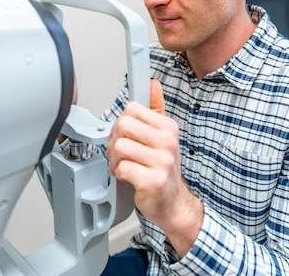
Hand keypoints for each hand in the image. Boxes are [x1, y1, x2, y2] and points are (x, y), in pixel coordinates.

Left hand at [106, 79, 202, 255]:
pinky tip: (128, 177)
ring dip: (115, 160)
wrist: (174, 203)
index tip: (126, 135)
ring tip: (124, 165)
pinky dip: (119, 174)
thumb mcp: (163, 137)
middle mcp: (168, 142)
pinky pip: (122, 168)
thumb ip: (156, 109)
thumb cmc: (164, 170)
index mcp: (168, 128)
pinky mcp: (153, 181)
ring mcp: (162, 162)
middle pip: (123, 125)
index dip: (122, 123)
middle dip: (115, 140)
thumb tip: (153, 85)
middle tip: (121, 152)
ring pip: (119, 147)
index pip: (132, 109)